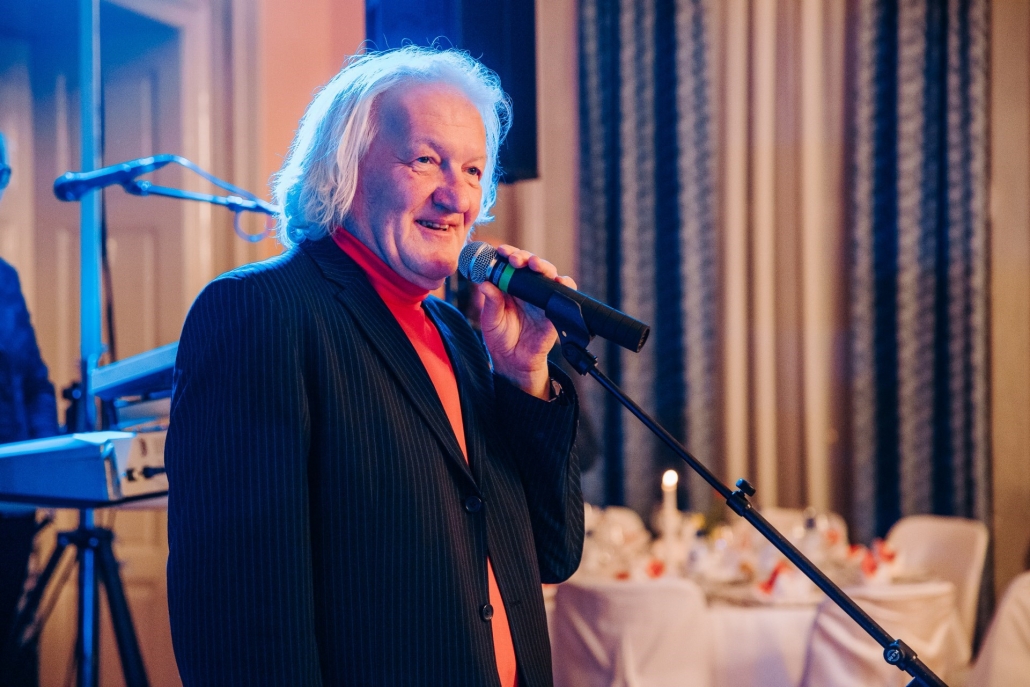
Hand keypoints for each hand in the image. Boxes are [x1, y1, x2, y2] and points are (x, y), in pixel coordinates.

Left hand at [477, 245, 577, 398]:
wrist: (514, 361)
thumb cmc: (500, 338)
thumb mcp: (490, 320)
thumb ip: (490, 302)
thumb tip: (484, 284)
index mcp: (510, 286)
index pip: (511, 263)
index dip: (507, 254)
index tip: (500, 251)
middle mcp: (527, 288)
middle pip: (530, 264)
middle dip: (523, 256)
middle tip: (514, 258)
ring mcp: (542, 297)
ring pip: (547, 274)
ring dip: (542, 265)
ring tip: (534, 264)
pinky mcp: (555, 309)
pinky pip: (565, 292)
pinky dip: (565, 283)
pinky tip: (558, 280)